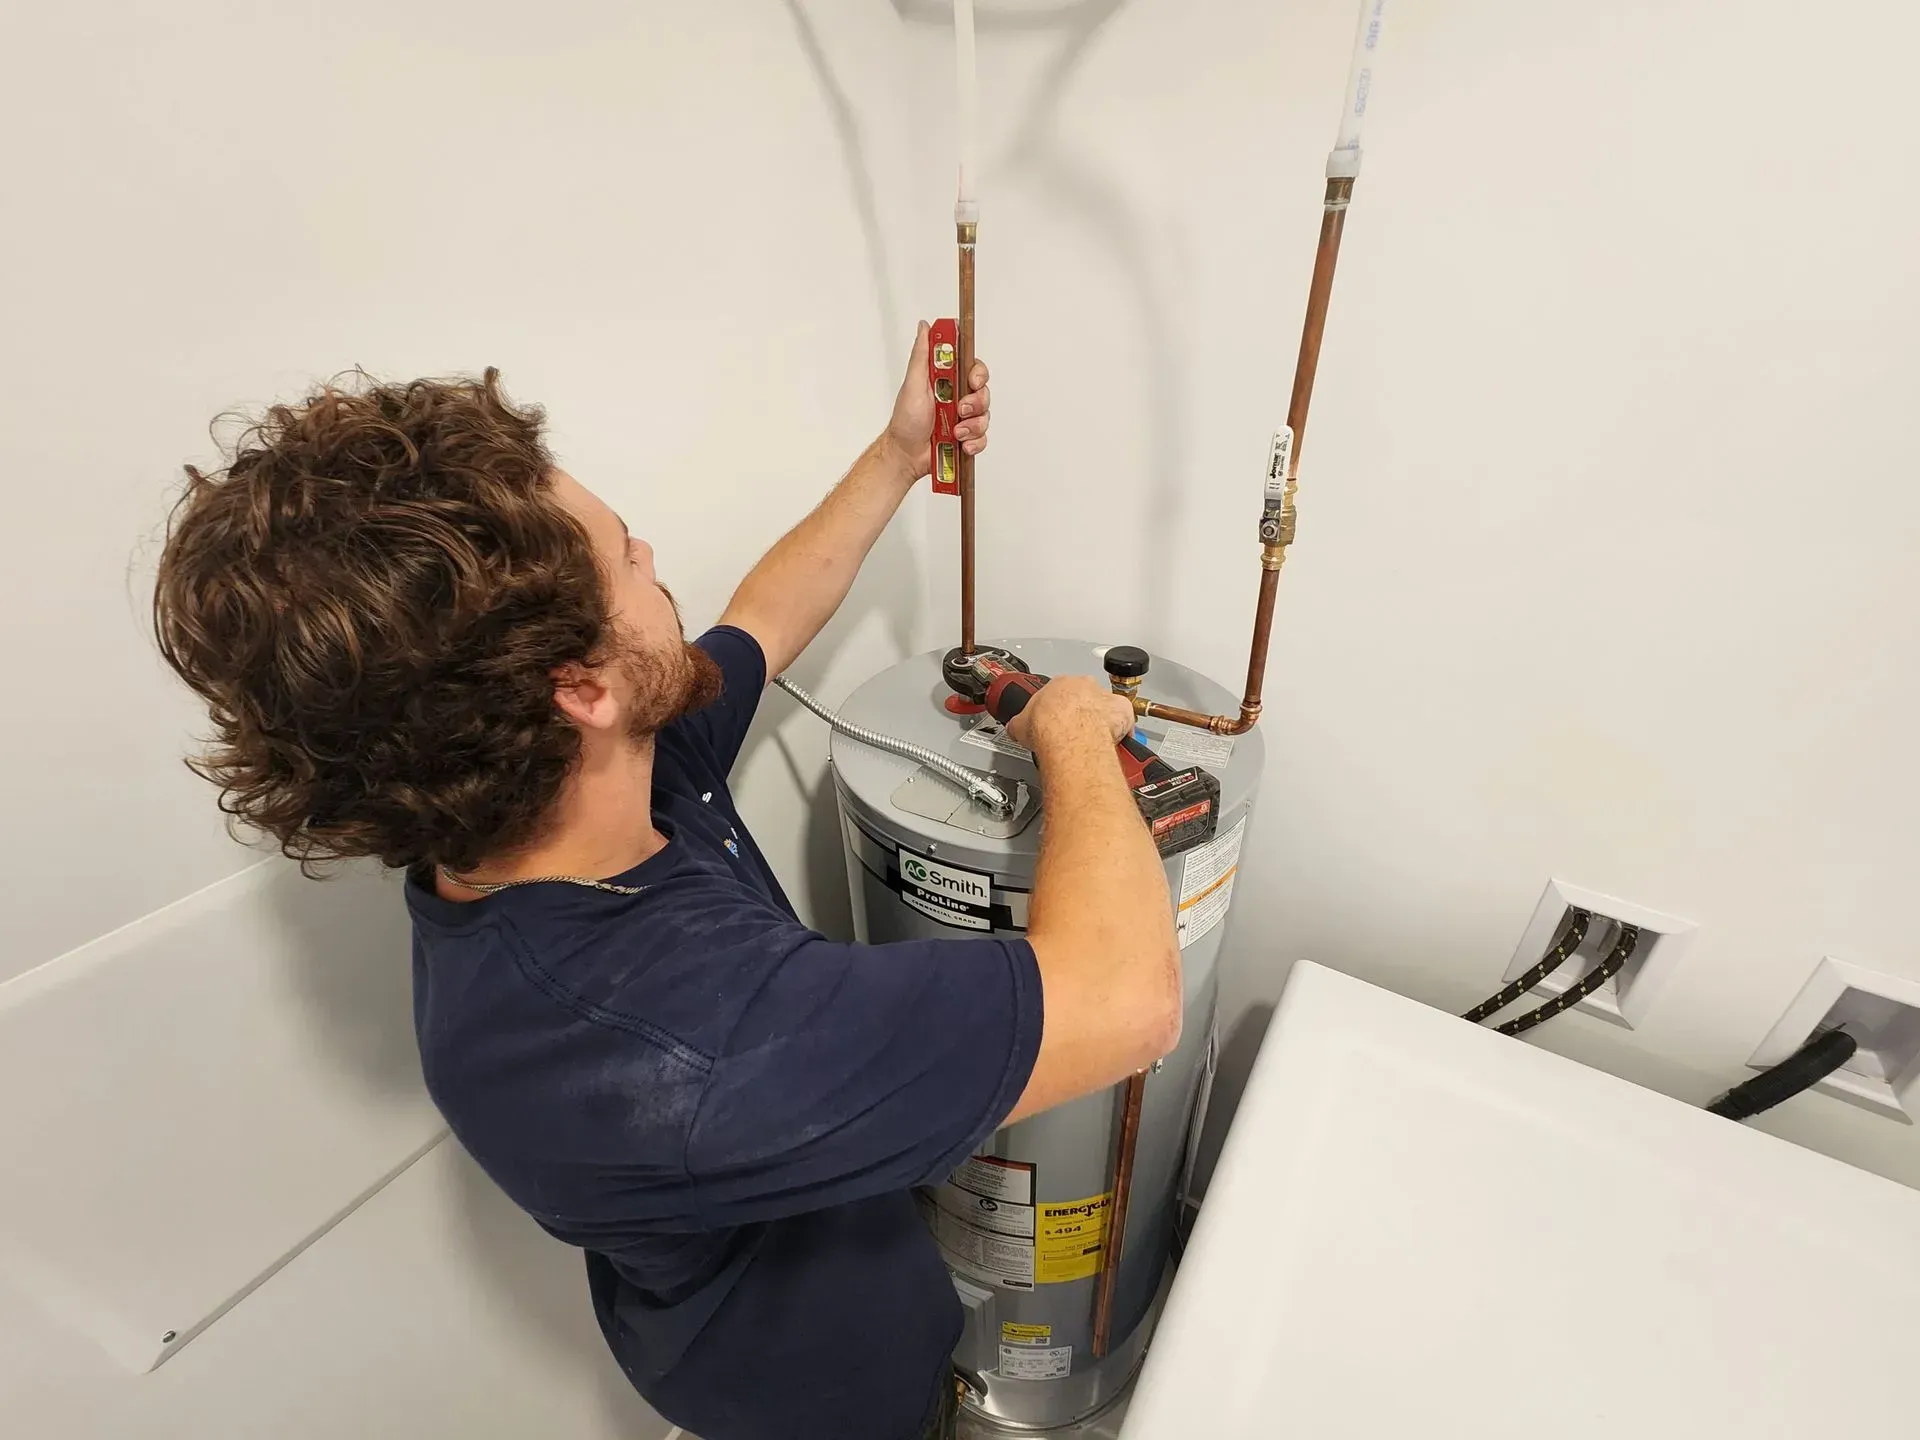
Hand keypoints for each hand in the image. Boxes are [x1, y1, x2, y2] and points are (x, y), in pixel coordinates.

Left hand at [882, 321, 990, 479]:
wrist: (906, 454)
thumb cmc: (906, 421)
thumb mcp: (913, 383)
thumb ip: (922, 354)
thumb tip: (924, 327)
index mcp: (947, 381)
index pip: (973, 368)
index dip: (978, 373)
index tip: (972, 380)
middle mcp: (957, 398)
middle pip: (983, 392)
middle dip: (976, 402)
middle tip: (960, 409)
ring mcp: (963, 419)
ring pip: (985, 416)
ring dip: (972, 425)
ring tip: (955, 432)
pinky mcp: (967, 438)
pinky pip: (982, 438)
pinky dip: (974, 442)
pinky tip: (961, 445)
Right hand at [1007, 676, 1136, 751]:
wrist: (1066, 734)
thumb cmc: (1046, 726)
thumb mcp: (1020, 724)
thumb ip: (1019, 723)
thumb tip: (1014, 728)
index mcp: (1060, 684)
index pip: (1061, 693)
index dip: (1059, 709)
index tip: (1058, 720)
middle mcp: (1084, 686)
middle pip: (1086, 697)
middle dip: (1082, 713)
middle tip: (1075, 732)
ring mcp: (1104, 698)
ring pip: (1106, 707)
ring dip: (1102, 721)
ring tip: (1094, 741)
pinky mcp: (1121, 711)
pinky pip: (1125, 721)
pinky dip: (1123, 732)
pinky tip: (1116, 744)